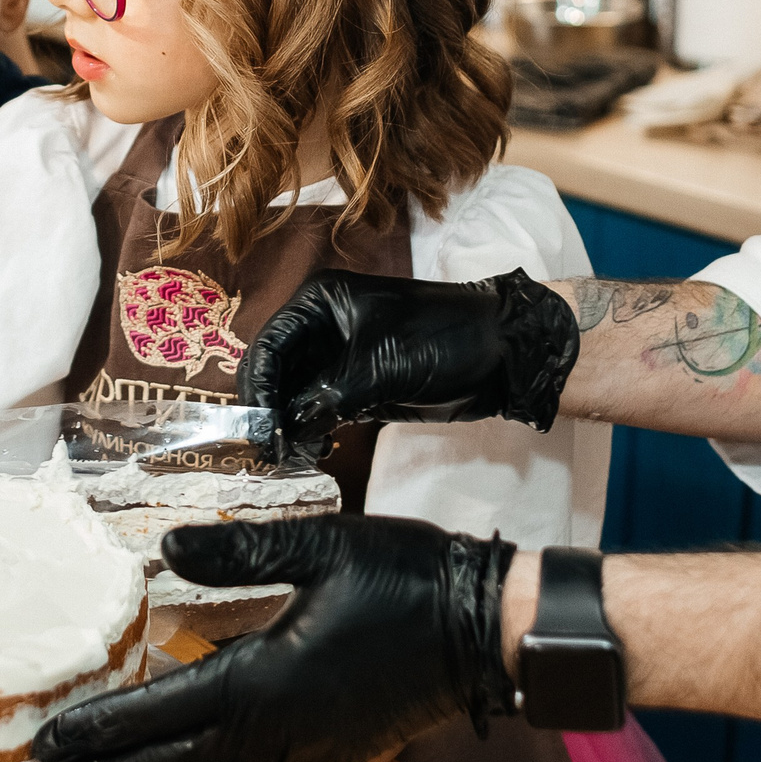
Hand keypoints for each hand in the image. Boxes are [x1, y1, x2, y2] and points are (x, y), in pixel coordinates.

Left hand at [31, 515, 514, 761]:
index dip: (101, 731)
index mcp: (264, 678)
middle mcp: (273, 729)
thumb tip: (164, 549)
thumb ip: (238, 548)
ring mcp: (298, 752)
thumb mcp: (321, 545)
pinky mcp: (318, 757)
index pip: (162, 712)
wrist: (483, 633)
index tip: (49, 746)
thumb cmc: (405, 580)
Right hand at [239, 269, 580, 462]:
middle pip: (275, 371)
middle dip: (269, 410)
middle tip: (269, 453)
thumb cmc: (444, 340)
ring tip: (290, 459)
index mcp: (321, 303)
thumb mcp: (381, 367)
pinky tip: (313, 452)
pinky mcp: (356, 387)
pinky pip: (318, 410)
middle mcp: (321, 327)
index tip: (257, 430)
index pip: (270, 345)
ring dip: (288, 426)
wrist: (503, 354)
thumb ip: (329, 396)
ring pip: (293, 395)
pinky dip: (311, 431)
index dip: (259, 389)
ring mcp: (338, 359)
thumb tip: (287, 429)